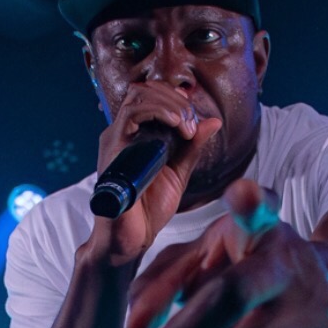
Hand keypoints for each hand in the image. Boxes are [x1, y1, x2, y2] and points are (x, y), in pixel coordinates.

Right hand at [86, 82, 222, 262]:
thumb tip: (213, 122)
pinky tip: (177, 127)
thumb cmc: (149, 209)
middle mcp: (122, 132)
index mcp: (135, 134)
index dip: (177, 98)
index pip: (152, 95)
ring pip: (139, 96)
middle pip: (145, 89)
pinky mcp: (113, 149)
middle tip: (192, 124)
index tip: (196, 120)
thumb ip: (193, 147)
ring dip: (170, 105)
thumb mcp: (179, 172)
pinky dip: (158, 113)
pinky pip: (131, 115)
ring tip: (187, 127)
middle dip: (176, 99)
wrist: (132, 238)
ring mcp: (116, 139)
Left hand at [125, 179, 327, 327]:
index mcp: (260, 231)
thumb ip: (162, 282)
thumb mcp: (206, 258)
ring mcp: (314, 308)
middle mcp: (292, 264)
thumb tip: (136, 326)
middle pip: (232, 297)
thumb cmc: (247, 269)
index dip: (249, 204)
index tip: (241, 195)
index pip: (258, 211)